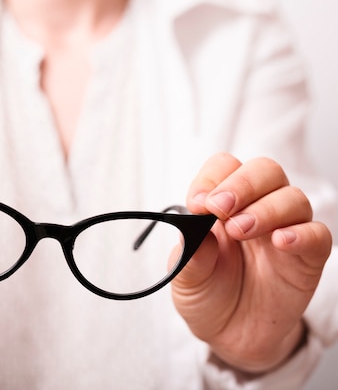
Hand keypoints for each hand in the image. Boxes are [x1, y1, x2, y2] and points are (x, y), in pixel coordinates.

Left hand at [173, 152, 331, 372]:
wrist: (229, 335)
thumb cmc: (207, 295)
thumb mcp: (185, 277)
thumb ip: (189, 253)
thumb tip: (195, 227)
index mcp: (222, 206)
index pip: (225, 168)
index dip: (212, 179)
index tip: (198, 204)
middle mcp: (256, 210)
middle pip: (264, 171)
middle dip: (242, 184)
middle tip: (220, 209)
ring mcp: (284, 231)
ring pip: (292, 198)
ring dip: (265, 209)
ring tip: (241, 231)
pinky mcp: (307, 258)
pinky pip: (317, 234)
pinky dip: (301, 233)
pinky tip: (280, 242)